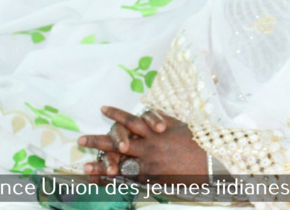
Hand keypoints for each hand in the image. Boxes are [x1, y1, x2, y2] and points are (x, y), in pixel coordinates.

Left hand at [80, 106, 205, 183]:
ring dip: (102, 165)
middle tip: (81, 139)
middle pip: (119, 141)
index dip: (116, 114)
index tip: (102, 109)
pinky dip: (117, 181)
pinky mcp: (152, 178)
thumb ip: (163, 120)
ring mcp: (150, 162)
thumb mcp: (180, 126)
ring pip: (121, 163)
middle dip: (99, 140)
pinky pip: (131, 179)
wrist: (209, 163)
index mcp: (156, 130)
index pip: (132, 119)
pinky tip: (104, 181)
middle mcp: (150, 145)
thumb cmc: (197, 143)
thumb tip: (151, 111)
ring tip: (86, 166)